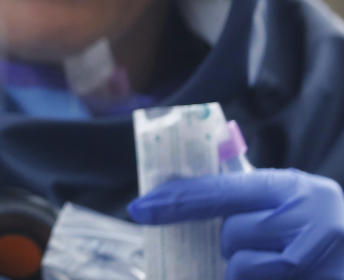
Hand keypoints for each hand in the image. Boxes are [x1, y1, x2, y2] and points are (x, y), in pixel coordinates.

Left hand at [127, 169, 343, 278]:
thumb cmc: (311, 224)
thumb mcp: (285, 198)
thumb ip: (240, 190)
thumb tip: (175, 186)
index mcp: (293, 187)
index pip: (219, 191)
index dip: (175, 201)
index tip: (139, 209)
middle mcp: (310, 218)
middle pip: (231, 234)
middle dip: (229, 242)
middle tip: (249, 242)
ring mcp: (318, 259)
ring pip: (242, 267)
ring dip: (243, 269)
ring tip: (269, 262)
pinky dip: (252, 279)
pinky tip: (273, 274)